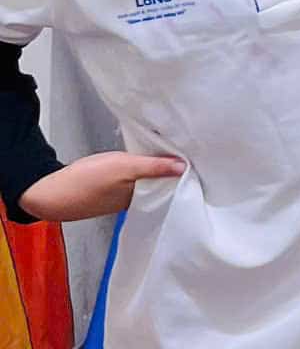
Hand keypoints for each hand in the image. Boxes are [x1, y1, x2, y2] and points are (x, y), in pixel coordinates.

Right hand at [19, 151, 184, 222]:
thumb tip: (183, 167)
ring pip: (148, 181)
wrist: (50, 193)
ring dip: (156, 168)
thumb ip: (153, 167)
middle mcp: (136, 199)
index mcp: (143, 197)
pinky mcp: (112, 190)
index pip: (173, 185)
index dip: (184, 172)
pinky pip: (134, 179)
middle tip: (188, 149)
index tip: (199, 158)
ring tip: (169, 151)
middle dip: (173, 169)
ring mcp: (123, 196)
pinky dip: (140, 170)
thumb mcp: (124, 167)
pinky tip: (143, 158)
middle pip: (162, 183)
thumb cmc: (86, 181)